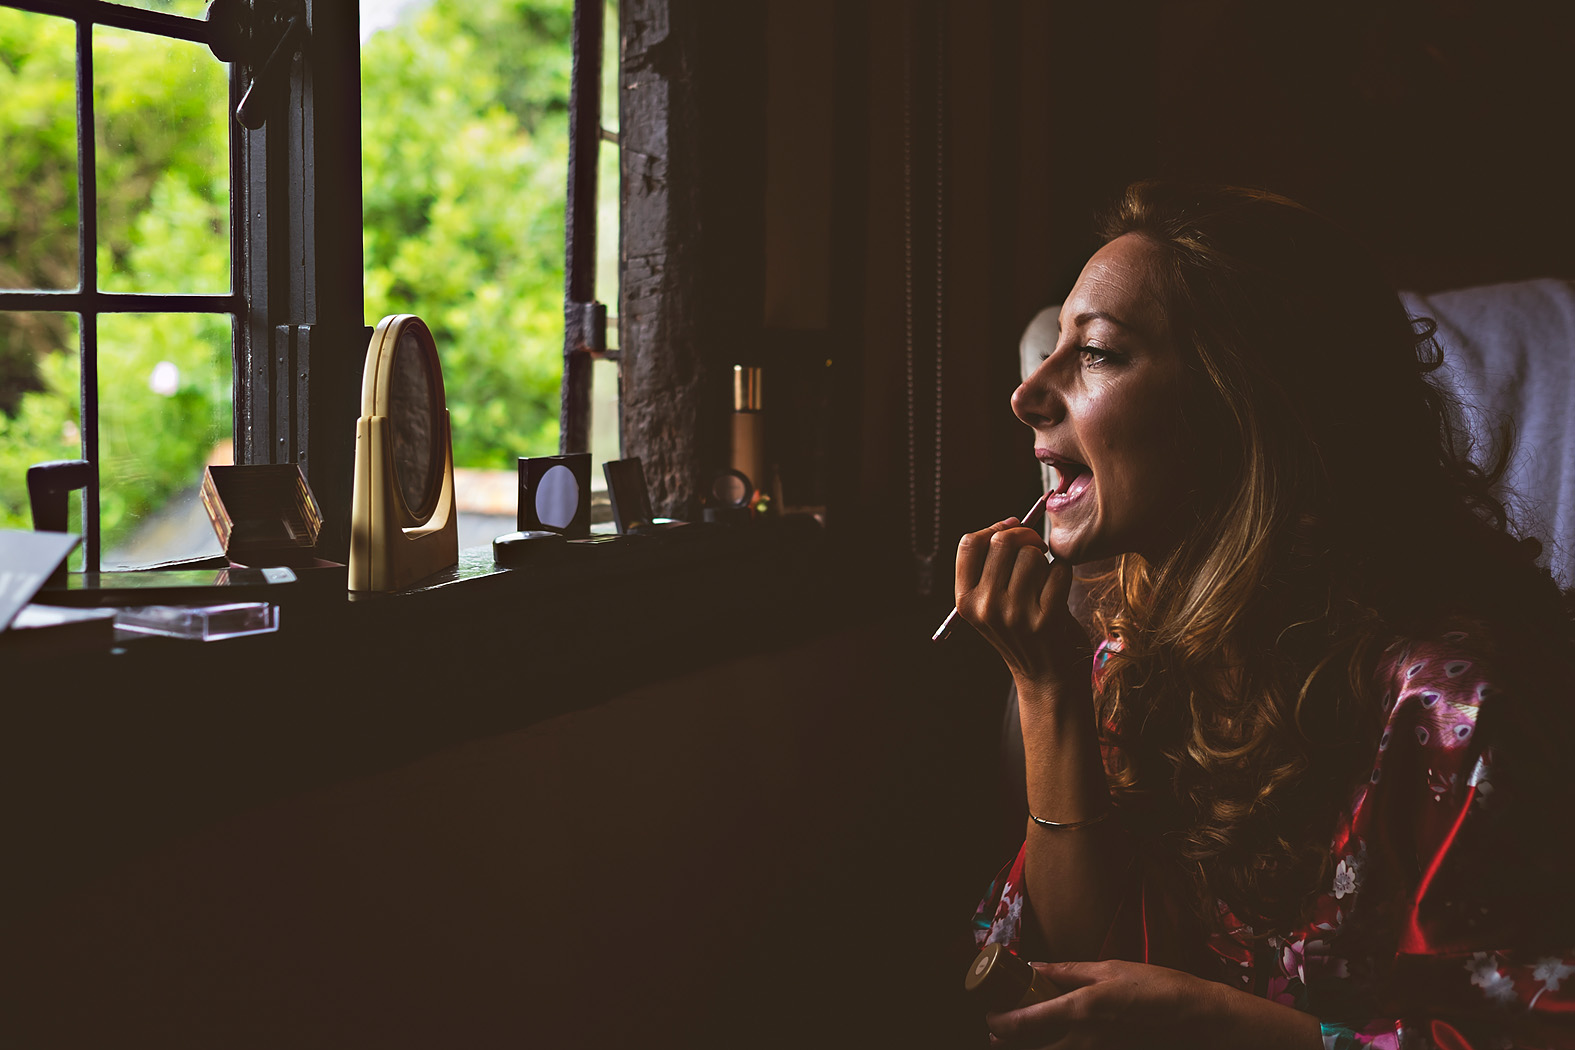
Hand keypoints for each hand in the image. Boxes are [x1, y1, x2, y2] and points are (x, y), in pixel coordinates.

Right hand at [954, 519, 1088, 687]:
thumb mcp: (990, 605)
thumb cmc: (1021, 633)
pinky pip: (1058, 570)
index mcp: (966, 601)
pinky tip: (1058, 588)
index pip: (969, 544)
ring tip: (1044, 578)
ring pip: (1032, 555)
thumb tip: (1010, 524)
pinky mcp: (1047, 620)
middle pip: (1002, 542)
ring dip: (1044, 559)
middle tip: (1037, 548)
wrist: (1047, 679)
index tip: (1010, 529)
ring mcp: (1015, 615)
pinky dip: (1063, 572)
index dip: (993, 528)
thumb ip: (990, 568)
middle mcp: (985, 608)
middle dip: (1025, 537)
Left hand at [985, 959, 1321, 1049]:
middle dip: (1009, 1040)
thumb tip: (1032, 966)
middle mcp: (1086, 1039)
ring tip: (1019, 1035)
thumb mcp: (1109, 968)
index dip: (1000, 1022)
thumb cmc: (1159, 988)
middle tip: (997, 1029)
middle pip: (1033, 1048)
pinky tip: (1059, 1037)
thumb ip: (1067, 971)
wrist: (1199, 1020)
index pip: (1026, 1022)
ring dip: (1033, 1045)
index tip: (989, 1015)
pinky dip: (1060, 1046)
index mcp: (1082, 1009)